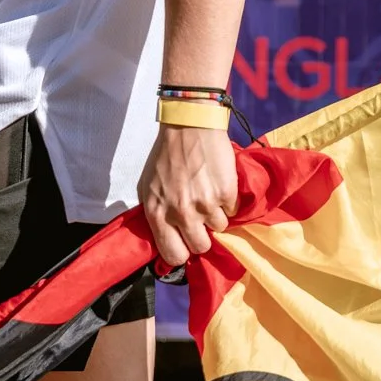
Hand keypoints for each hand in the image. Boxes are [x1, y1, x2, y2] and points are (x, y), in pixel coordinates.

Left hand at [138, 125, 238, 268]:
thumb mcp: (147, 188)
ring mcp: (206, 205)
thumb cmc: (166, 155)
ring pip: (220, 228)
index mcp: (157, 213)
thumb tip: (168, 237)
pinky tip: (219, 184)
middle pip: (201, 247)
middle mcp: (181, 213)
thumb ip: (156, 214)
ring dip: (217, 215)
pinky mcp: (226, 193)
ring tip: (211, 195)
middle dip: (203, 236)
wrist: (190, 126)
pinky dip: (229, 201)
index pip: (173, 255)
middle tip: (202, 221)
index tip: (186, 243)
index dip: (182, 251)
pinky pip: (233, 210)